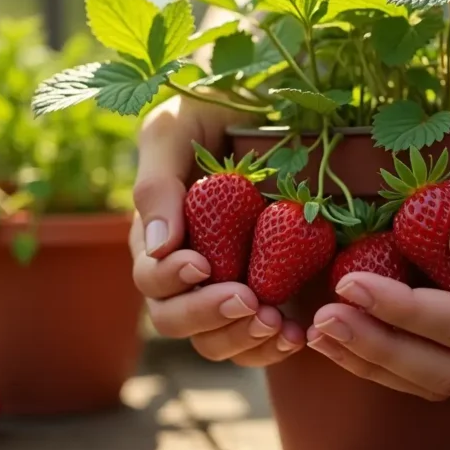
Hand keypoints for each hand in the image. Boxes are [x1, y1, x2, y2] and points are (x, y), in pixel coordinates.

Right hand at [130, 96, 304, 365]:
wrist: (258, 105)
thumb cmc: (204, 111)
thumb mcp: (172, 130)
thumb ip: (157, 184)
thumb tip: (156, 248)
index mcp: (158, 236)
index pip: (151, 279)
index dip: (172, 281)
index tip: (202, 264)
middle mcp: (188, 268)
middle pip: (178, 320)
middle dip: (210, 317)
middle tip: (249, 302)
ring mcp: (228, 281)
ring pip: (217, 338)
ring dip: (243, 339)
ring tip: (277, 324)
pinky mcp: (268, 286)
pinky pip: (258, 335)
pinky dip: (273, 344)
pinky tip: (297, 333)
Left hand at [306, 108, 449, 399]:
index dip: (403, 311)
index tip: (348, 285)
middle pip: (447, 367)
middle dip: (378, 348)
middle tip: (320, 322)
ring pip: (437, 374)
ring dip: (375, 360)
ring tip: (318, 333)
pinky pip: (434, 355)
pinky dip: (386, 349)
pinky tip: (347, 330)